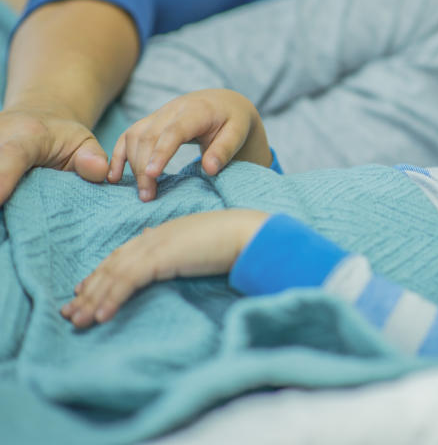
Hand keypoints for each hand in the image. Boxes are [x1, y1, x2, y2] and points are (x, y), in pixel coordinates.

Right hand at [0, 107, 107, 204]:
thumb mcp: (83, 142)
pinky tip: (4, 211)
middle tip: (6, 209)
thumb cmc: (60, 137)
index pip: (12, 155)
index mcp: (26, 135)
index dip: (2, 177)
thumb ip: (92, 159)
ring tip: (6, 218)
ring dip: (0, 199)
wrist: (34, 119)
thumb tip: (99, 172)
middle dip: (0, 190)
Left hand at [61, 209, 268, 328]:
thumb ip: (183, 253)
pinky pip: (127, 281)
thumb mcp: (202, 248)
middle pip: (113, 264)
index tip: (86, 290)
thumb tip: (172, 263)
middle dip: (90, 290)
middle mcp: (154, 237)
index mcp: (164, 234)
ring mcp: (156, 245)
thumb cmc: (235, 243)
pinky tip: (101, 316)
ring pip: (114, 274)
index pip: (125, 254)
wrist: (248, 235)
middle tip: (70, 312)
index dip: (103, 273)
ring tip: (78, 321)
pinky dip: (111, 298)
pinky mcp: (160, 257)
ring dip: (93, 299)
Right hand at [108, 89, 271, 200]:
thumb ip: (225, 150)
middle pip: (150, 136)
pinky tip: (114, 177)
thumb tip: (209, 169)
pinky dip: (118, 155)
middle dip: (144, 166)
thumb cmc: (233, 121)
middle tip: (148, 196)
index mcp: (197, 110)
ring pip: (135, 136)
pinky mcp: (150, 122)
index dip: (161, 152)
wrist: (224, 103)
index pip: (174, 131)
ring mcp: (158, 114)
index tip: (152, 175)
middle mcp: (173, 109)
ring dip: (132, 165)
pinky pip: (128, 136)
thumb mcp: (239, 132)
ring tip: (142, 193)